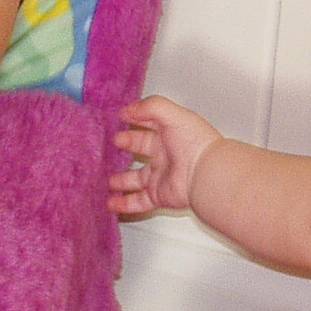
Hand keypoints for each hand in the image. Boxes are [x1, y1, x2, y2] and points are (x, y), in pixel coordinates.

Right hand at [108, 95, 223, 216]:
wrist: (206, 174)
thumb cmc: (195, 143)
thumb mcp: (172, 115)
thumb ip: (149, 107)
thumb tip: (127, 110)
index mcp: (169, 133)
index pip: (148, 123)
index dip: (134, 118)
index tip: (117, 117)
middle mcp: (165, 154)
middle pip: (140, 148)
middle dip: (125, 144)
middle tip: (110, 142)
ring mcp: (161, 176)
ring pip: (135, 178)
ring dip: (119, 179)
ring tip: (104, 177)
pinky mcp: (158, 195)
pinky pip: (138, 201)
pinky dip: (123, 204)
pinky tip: (110, 202)